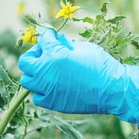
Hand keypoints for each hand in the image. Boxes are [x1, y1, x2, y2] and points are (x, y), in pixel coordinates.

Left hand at [18, 28, 138, 124]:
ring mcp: (48, 90)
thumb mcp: (84, 47)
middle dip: (34, 55)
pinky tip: (52, 86)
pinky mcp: (53, 103)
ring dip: (35, 74)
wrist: (112, 90)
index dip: (46, 35)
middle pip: (26, 62)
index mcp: (55, 55)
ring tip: (48, 72)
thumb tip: (56, 40)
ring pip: (27, 81)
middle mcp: (46, 73)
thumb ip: (66, 44)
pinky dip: (41, 91)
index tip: (50, 35)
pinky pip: (37, 97)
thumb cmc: (101, 65)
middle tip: (46, 54)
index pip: (42, 40)